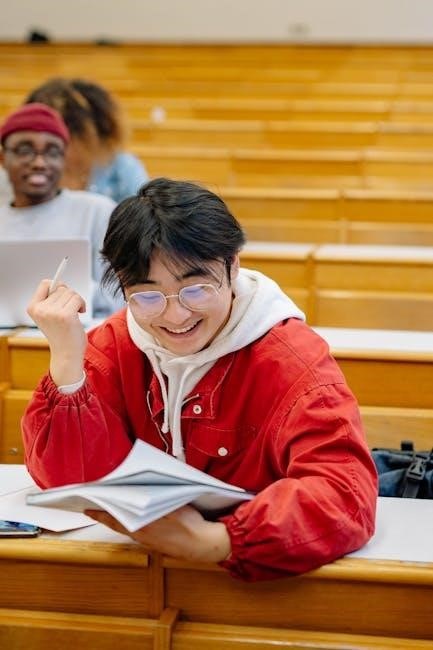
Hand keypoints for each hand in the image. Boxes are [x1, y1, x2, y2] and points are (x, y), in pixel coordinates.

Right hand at [27, 279, 86, 385]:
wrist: (67, 354)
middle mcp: (40, 309)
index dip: (57, 286)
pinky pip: (78, 299)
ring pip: (71, 292)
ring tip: (75, 314)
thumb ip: (51, 300)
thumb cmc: (62, 334)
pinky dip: (82, 304)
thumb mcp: (49, 315)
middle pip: (61, 287)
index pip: (45, 283)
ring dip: (77, 301)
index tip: (63, 296)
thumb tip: (59, 283)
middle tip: (70, 311)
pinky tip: (81, 314)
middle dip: (69, 296)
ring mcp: (52, 312)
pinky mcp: (65, 315)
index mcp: (32, 307)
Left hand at [85, 505, 231, 563]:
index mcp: (142, 528)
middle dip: (104, 514)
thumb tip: (136, 494)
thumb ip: (153, 501)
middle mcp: (141, 536)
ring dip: (115, 518)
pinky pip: (134, 530)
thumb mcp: (172, 507)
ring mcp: (147, 540)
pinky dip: (127, 522)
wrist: (205, 546)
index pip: (113, 519)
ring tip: (107, 508)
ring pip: (125, 527)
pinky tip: (130, 516)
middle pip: (116, 523)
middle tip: (91, 506)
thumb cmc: (191, 527)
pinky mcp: (154, 541)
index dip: (99, 512)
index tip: (86, 507)